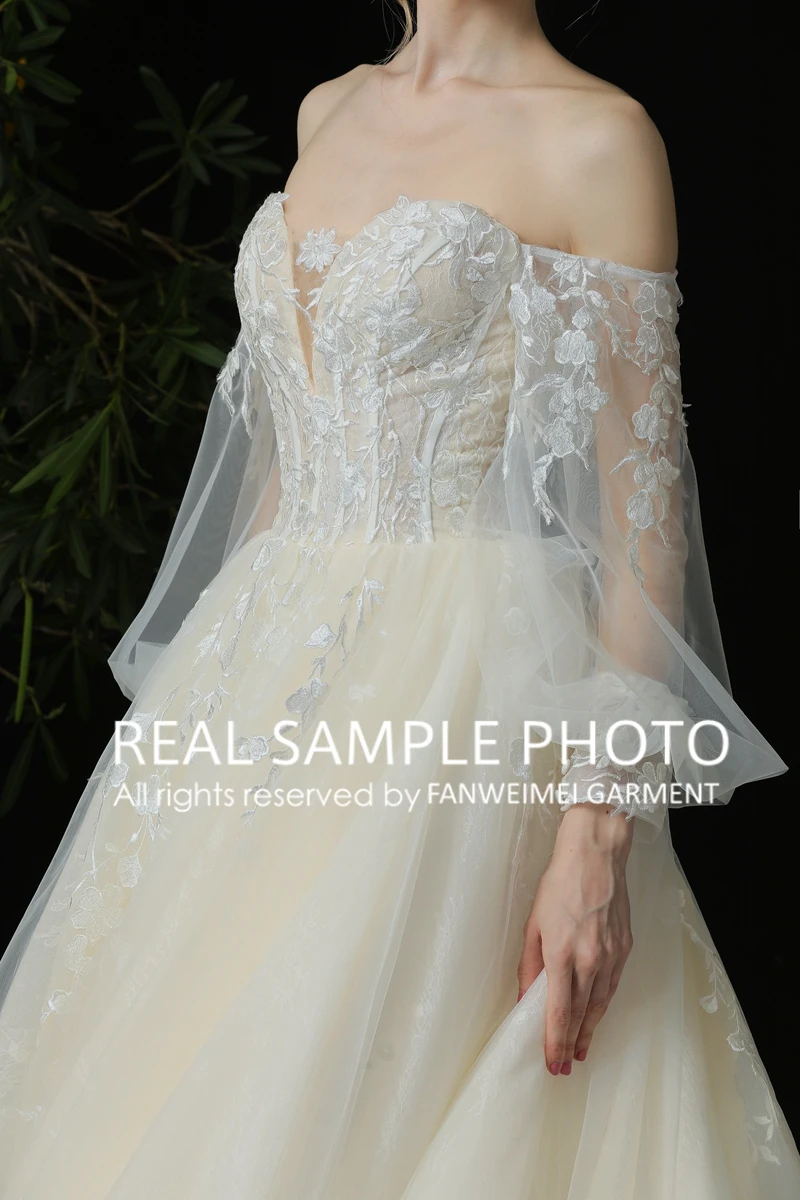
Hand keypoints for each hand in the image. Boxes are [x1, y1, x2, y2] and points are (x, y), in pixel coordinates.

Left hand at [517, 803, 633, 1076]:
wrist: (596, 855)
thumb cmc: (559, 884)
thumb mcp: (533, 923)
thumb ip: (529, 965)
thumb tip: (525, 997)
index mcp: (563, 954)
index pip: (559, 1011)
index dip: (555, 1041)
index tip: (552, 1063)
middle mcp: (590, 960)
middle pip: (582, 1014)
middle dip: (572, 1043)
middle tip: (565, 1066)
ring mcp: (611, 955)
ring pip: (601, 1004)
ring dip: (590, 1029)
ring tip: (581, 1049)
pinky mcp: (624, 948)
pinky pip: (613, 985)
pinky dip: (604, 1004)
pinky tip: (597, 1014)